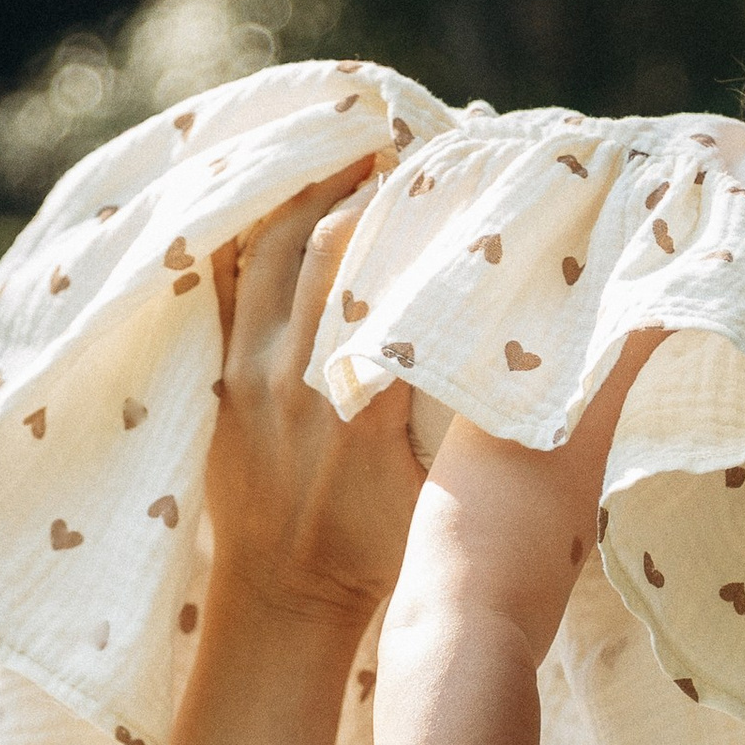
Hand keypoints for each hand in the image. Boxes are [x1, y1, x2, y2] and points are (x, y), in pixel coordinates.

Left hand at [204, 167, 419, 616]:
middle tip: (401, 147)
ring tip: (351, 157)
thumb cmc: (372, 552)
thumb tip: (519, 359)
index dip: (411, 210)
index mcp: (356, 404)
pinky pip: (233, 282)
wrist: (281, 597)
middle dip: (365, 185)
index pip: (380, 274)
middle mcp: (294, 377)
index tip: (444, 168)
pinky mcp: (225, 377)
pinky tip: (287, 200)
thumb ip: (461, 424)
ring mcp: (249, 372)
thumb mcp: (438, 495)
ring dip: (311, 196)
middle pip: (326, 243)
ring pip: (271, 250)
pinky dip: (258, 233)